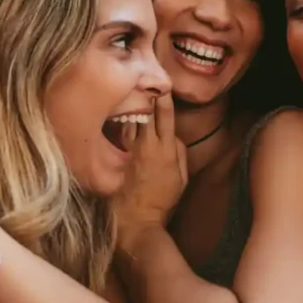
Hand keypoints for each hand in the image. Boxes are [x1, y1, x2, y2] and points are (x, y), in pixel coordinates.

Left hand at [115, 94, 187, 253]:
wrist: (137, 218)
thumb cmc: (164, 200)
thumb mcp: (182, 178)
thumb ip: (180, 154)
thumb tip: (175, 138)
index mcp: (166, 149)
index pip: (166, 117)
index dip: (165, 100)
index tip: (163, 87)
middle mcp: (147, 145)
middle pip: (147, 114)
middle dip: (147, 97)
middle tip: (147, 83)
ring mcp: (131, 150)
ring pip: (132, 122)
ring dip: (134, 109)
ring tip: (133, 96)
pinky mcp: (120, 157)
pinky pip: (123, 134)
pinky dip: (125, 124)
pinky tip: (123, 118)